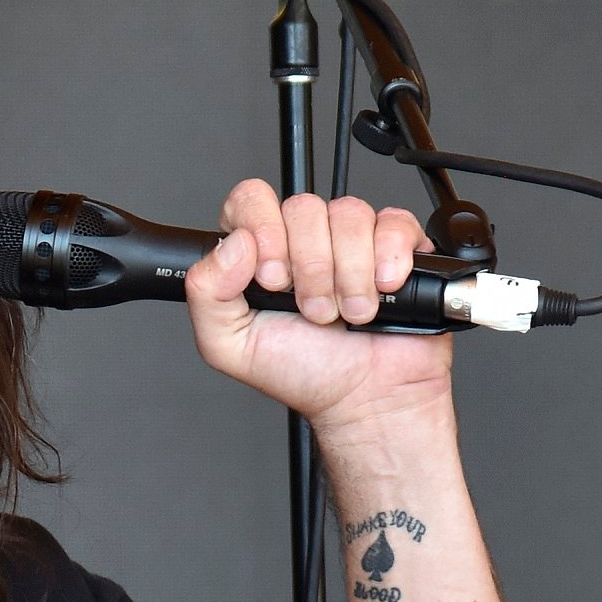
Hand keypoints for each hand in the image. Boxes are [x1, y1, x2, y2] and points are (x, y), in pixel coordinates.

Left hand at [184, 180, 455, 433]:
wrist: (366, 399)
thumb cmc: (302, 373)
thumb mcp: (229, 345)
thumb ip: (206, 292)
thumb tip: (232, 244)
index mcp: (259, 253)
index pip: (250, 201)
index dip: (263, 230)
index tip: (272, 278)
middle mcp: (303, 240)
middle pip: (303, 206)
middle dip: (310, 268)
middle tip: (314, 310)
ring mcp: (350, 240)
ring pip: (349, 214)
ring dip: (349, 274)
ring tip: (349, 312)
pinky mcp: (395, 246)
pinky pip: (393, 223)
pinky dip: (389, 260)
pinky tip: (383, 291)